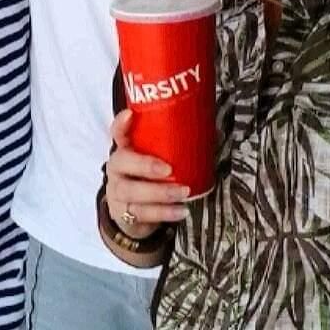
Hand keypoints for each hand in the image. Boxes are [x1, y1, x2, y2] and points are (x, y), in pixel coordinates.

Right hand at [105, 109, 189, 240]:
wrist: (132, 212)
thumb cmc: (148, 178)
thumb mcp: (155, 159)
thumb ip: (174, 146)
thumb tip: (213, 131)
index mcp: (124, 149)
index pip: (117, 132)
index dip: (121, 123)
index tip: (130, 115)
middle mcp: (117, 168)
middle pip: (121, 162)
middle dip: (145, 165)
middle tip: (168, 169)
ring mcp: (117, 192)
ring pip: (132, 191)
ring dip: (160, 192)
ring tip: (183, 191)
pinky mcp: (125, 214)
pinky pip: (144, 214)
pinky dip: (165, 213)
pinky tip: (181, 210)